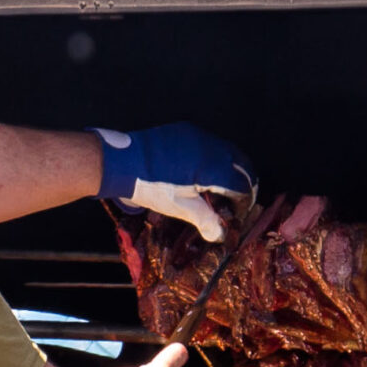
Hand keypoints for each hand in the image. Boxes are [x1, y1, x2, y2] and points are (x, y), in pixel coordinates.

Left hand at [95, 122, 254, 242]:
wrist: (121, 161)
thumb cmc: (150, 186)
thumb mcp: (179, 206)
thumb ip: (204, 219)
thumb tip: (220, 235)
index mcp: (213, 168)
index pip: (243, 185)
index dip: (244, 202)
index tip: (237, 214)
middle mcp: (212, 147)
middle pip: (243, 164)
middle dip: (244, 183)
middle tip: (236, 202)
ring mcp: (199, 135)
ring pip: (229, 151)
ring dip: (231, 169)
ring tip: (221, 188)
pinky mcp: (187, 130)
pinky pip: (211, 143)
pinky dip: (216, 158)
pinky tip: (204, 173)